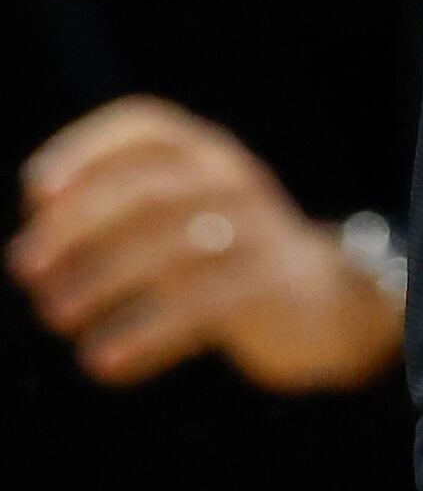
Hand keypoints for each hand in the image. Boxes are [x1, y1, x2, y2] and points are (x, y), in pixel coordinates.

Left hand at [10, 99, 401, 391]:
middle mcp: (233, 182)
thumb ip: (116, 218)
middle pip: (150, 190)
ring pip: (174, 248)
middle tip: (27, 270)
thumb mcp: (179, 221)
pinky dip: (147, 334)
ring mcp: (259, 233)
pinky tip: (104, 362)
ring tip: (56, 315)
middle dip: (78, 227)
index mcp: (206, 155)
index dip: (86, 151)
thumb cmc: (222, 260)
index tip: (37, 191)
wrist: (324, 299)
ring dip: (103, 281)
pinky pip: (204, 307)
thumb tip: (36, 245)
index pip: (147, 128)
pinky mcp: (273, 287)